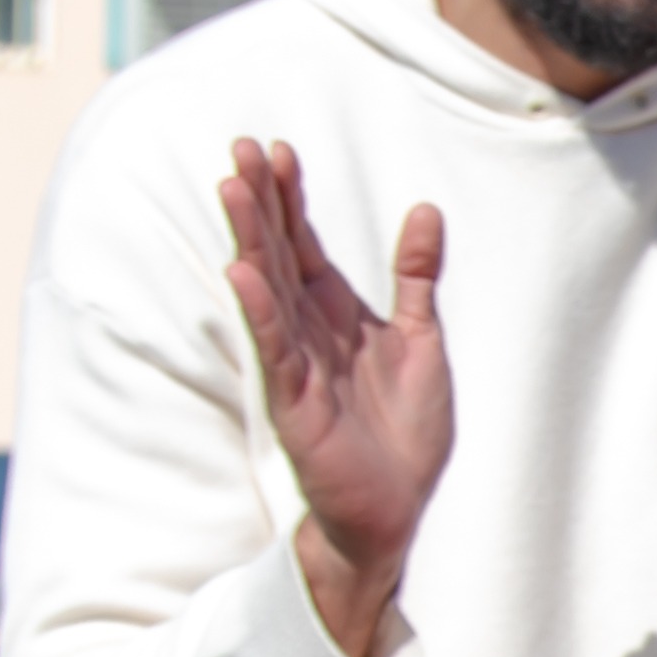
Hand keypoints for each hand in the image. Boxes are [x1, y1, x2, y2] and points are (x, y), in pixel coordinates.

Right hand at [225, 137, 452, 656]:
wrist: (395, 509)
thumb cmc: (404, 434)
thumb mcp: (422, 341)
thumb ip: (417, 278)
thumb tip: (425, 210)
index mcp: (336, 313)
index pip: (304, 243)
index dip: (290, 198)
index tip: (278, 149)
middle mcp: (308, 330)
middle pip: (277, 252)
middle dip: (260, 201)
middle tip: (240, 147)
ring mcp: (295, 362)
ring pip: (266, 288)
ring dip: (249, 238)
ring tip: (232, 187)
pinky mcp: (293, 400)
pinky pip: (273, 347)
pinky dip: (259, 309)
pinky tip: (242, 270)